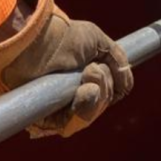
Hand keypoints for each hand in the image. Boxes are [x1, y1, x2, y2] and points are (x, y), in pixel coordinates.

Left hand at [0, 0, 133, 137]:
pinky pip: (73, 125)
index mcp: (84, 80)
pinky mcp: (47, 119)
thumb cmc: (61, 36)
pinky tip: (84, 90)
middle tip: (91, 69)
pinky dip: (84, 108)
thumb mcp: (98, 41)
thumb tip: (126, 83)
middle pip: (100, 106)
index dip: (112, 86)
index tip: (106, 68)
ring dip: (96, 96)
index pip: (108, 95)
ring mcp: (60, 109)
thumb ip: (117, 60)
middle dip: (104, 87)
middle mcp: (71, 96)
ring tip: (87, 74)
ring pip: (90, 116)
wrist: (35, 39)